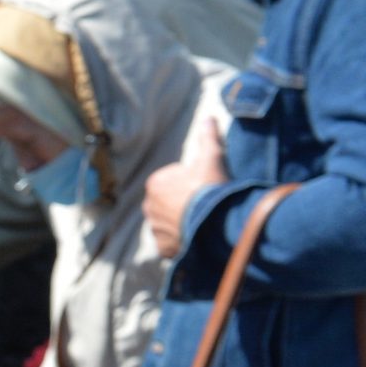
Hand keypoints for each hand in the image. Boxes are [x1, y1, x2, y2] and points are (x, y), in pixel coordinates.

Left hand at [144, 112, 227, 259]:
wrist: (217, 222)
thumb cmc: (211, 187)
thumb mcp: (212, 158)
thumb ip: (208, 138)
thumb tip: (209, 118)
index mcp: (155, 184)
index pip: (173, 181)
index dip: (192, 183)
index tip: (205, 186)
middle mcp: (148, 208)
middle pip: (169, 203)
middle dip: (183, 203)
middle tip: (205, 204)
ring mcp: (155, 230)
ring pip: (170, 223)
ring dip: (182, 223)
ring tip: (203, 222)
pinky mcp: (163, 249)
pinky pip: (172, 243)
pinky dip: (182, 241)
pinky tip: (197, 237)